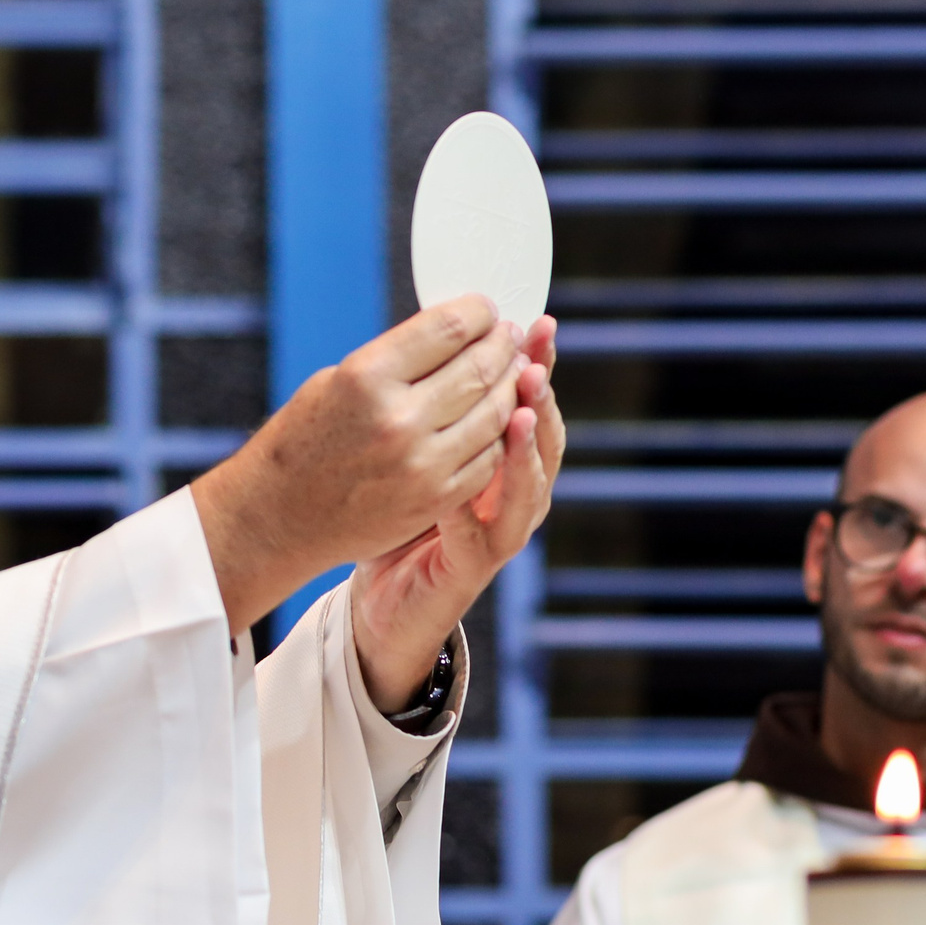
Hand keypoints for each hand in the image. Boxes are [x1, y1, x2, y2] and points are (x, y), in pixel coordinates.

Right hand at [191, 295, 524, 633]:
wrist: (280, 516)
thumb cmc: (304, 440)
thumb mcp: (337, 381)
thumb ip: (398, 360)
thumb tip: (457, 335)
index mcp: (368, 377)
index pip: (450, 327)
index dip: (479, 312)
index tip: (485, 310)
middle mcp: (398, 419)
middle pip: (479, 367)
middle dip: (502, 345)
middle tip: (509, 336)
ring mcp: (422, 464)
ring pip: (495, 412)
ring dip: (511, 386)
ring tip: (512, 371)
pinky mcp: (435, 498)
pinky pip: (489, 456)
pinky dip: (500, 433)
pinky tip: (497, 417)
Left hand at [350, 317, 562, 711]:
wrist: (381, 601)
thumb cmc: (393, 516)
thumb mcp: (411, 451)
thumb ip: (431, 406)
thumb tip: (437, 334)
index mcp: (502, 459)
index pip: (531, 402)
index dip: (536, 364)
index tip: (532, 323)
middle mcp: (512, 494)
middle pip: (544, 438)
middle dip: (539, 394)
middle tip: (530, 356)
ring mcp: (499, 533)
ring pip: (531, 487)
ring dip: (526, 448)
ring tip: (520, 411)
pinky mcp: (473, 566)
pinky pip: (481, 533)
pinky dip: (472, 504)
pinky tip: (463, 477)